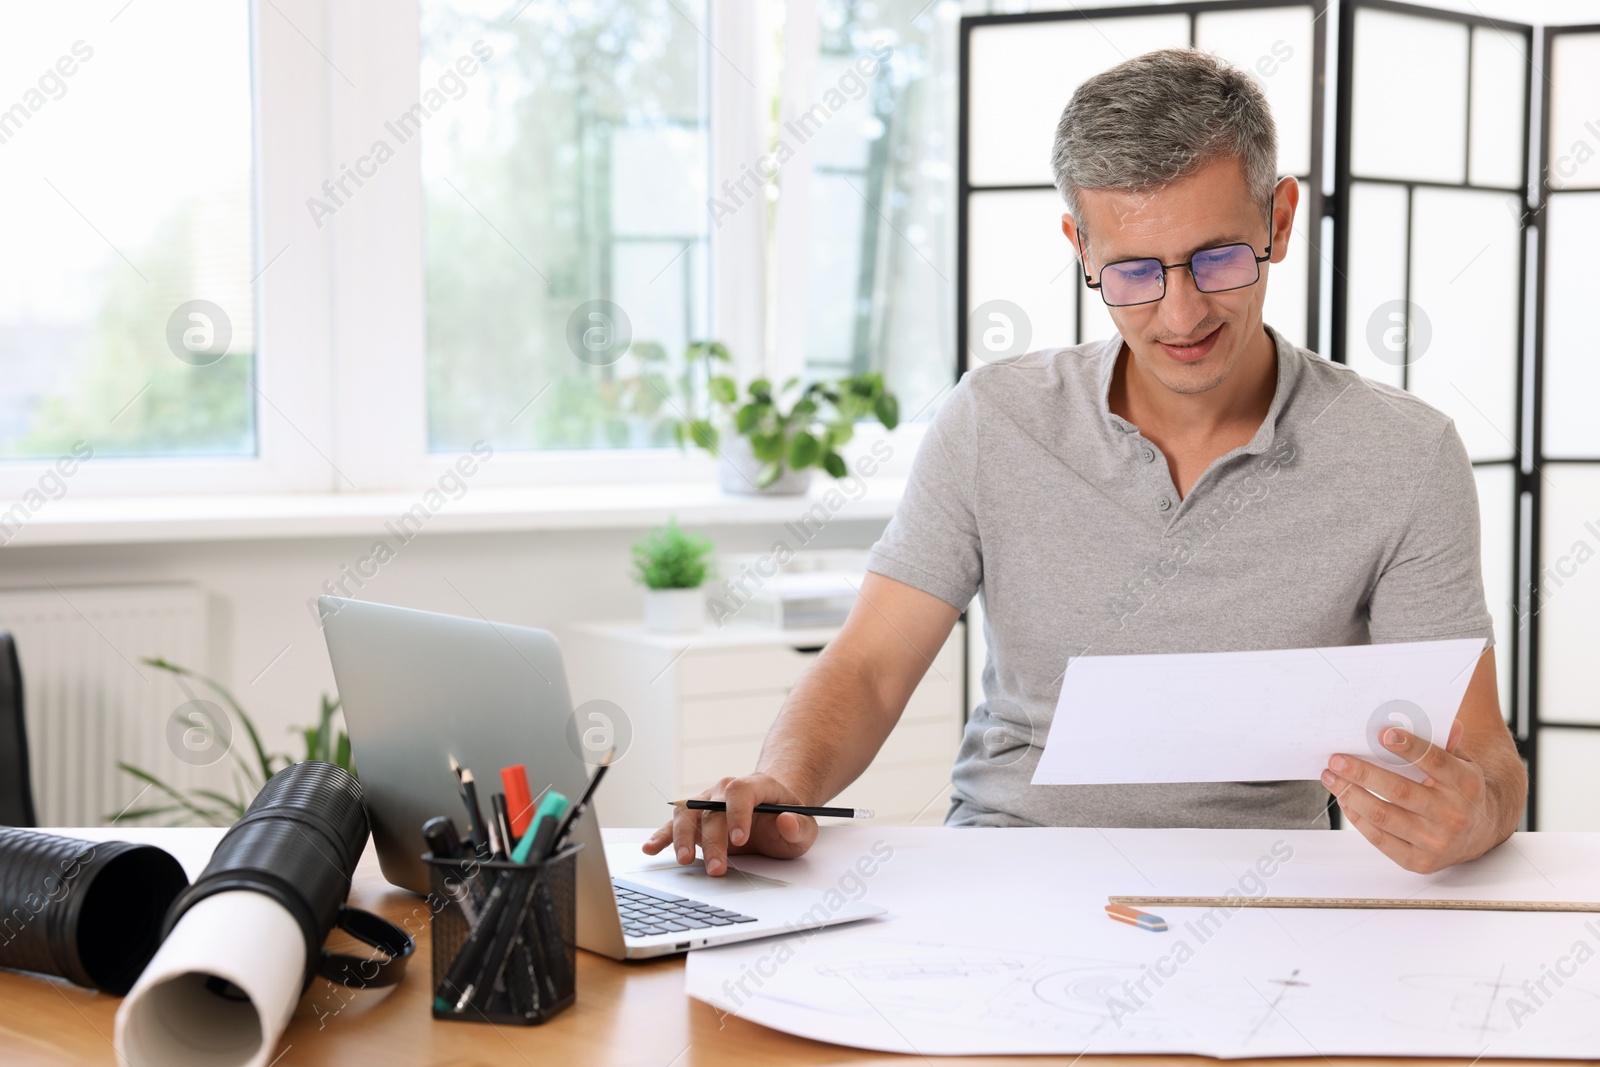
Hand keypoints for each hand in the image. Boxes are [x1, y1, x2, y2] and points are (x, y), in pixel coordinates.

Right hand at [640, 772, 818, 875]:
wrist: (772, 814)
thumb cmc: (787, 820)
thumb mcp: (804, 826)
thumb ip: (798, 826)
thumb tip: (787, 821)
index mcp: (756, 786)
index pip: (741, 791)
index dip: (738, 813)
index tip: (741, 839)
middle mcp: (726, 790)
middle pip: (712, 809)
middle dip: (714, 841)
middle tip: (718, 869)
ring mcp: (707, 802)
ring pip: (688, 813)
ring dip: (684, 838)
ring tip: (686, 860)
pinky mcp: (695, 818)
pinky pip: (674, 823)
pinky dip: (662, 835)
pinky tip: (651, 848)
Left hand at [1322, 720, 1499, 873]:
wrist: (1481, 832)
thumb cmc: (1461, 789)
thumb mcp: (1462, 762)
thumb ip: (1443, 742)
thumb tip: (1425, 717)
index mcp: (1466, 784)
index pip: (1435, 761)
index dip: (1409, 747)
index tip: (1382, 733)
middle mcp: (1453, 815)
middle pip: (1399, 791)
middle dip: (1362, 773)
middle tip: (1336, 759)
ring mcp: (1436, 841)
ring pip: (1384, 815)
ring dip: (1351, 794)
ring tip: (1332, 777)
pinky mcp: (1419, 861)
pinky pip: (1380, 839)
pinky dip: (1357, 818)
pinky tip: (1345, 799)